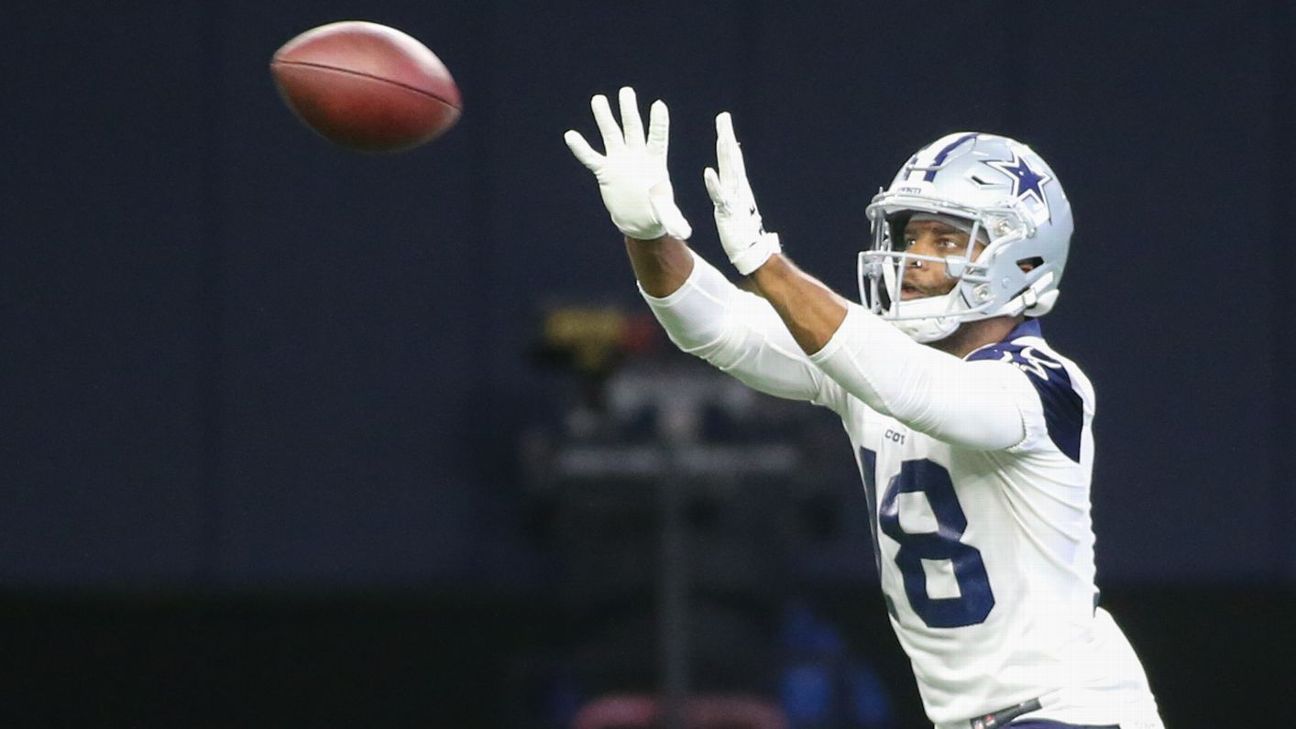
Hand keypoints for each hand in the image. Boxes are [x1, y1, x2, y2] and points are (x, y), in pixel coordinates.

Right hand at [564, 87, 691, 240]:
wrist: (639, 220)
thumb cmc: (656, 214)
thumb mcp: (666, 215)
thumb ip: (673, 219)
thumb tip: (684, 233)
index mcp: (655, 161)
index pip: (657, 138)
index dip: (658, 123)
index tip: (659, 105)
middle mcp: (636, 156)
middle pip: (633, 128)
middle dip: (629, 111)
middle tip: (626, 92)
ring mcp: (620, 161)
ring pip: (612, 135)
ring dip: (605, 118)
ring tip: (599, 99)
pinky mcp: (605, 171)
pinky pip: (591, 157)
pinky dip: (581, 148)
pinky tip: (571, 135)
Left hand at [703, 112, 780, 274]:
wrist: (752, 251)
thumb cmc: (743, 230)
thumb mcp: (737, 205)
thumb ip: (735, 190)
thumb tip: (732, 179)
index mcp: (738, 185)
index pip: (732, 157)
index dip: (728, 138)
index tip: (724, 120)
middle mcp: (738, 188)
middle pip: (732, 157)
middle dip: (726, 136)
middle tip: (723, 117)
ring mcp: (734, 198)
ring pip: (729, 171)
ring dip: (725, 153)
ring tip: (721, 135)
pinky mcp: (727, 212)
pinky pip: (720, 196)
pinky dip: (714, 184)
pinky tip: (708, 172)